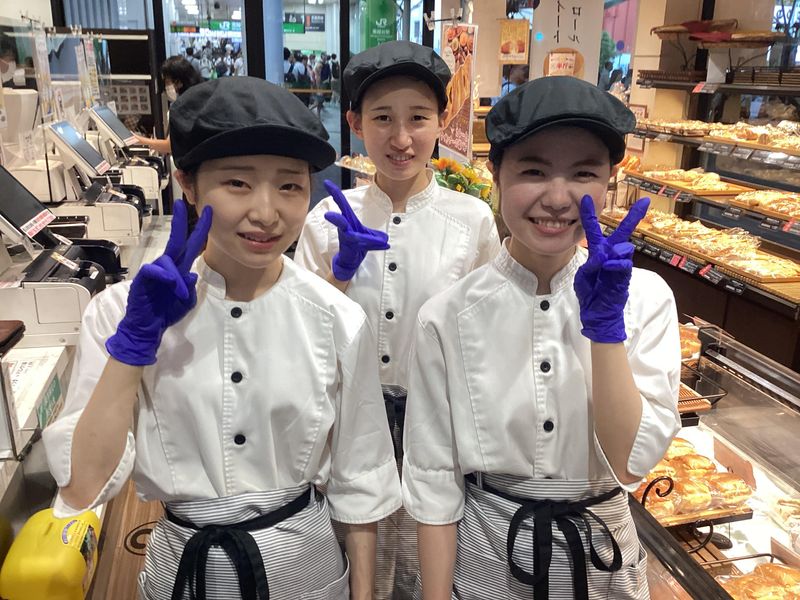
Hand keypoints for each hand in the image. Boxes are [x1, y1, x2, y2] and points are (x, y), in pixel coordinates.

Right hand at [106, 201, 211, 364]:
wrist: (147, 327)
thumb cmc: (165, 312)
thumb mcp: (187, 302)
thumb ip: (191, 289)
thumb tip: (191, 275)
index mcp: (180, 269)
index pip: (192, 245)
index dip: (200, 229)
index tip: (209, 212)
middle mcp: (168, 266)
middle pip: (177, 240)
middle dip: (181, 221)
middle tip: (183, 203)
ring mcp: (155, 271)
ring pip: (169, 260)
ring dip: (177, 278)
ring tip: (180, 295)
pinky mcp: (143, 278)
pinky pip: (154, 270)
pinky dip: (164, 276)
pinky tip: (169, 283)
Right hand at [323, 179, 389, 280]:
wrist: (350, 261)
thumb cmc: (357, 245)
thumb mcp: (369, 236)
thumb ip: (376, 236)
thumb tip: (386, 239)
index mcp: (349, 221)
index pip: (342, 204)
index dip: (335, 193)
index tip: (327, 183)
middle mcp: (345, 228)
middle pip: (340, 219)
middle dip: (335, 215)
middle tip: (328, 213)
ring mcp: (346, 239)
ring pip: (352, 235)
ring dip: (356, 232)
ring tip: (335, 221)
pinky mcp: (350, 249)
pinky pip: (361, 245)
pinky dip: (373, 243)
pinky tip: (384, 244)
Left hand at [574, 196, 648, 343]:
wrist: (597, 313)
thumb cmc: (590, 293)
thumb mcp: (583, 278)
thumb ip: (592, 265)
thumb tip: (609, 254)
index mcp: (597, 253)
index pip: (593, 230)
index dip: (588, 215)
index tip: (586, 197)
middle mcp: (610, 256)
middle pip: (622, 233)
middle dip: (633, 218)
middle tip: (645, 202)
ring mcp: (619, 266)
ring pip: (622, 250)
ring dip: (613, 253)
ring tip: (605, 265)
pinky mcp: (625, 277)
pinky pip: (623, 266)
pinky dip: (617, 265)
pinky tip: (611, 267)